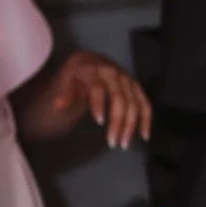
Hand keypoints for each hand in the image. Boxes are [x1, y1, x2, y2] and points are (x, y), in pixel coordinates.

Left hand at [24, 48, 150, 148]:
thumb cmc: (75, 76)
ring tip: (123, 144)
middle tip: (113, 142)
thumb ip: (64, 93)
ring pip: (134, 103)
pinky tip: (144, 136)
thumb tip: (59, 106)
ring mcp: (127, 79)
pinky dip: (146, 120)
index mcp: (92, 68)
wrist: (89, 62)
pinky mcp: (136, 87)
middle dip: (117, 121)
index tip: (99, 122)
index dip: (99, 103)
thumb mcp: (65, 81)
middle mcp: (113, 71)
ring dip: (131, 125)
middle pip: (119, 97)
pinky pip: (145, 104)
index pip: (98, 86)